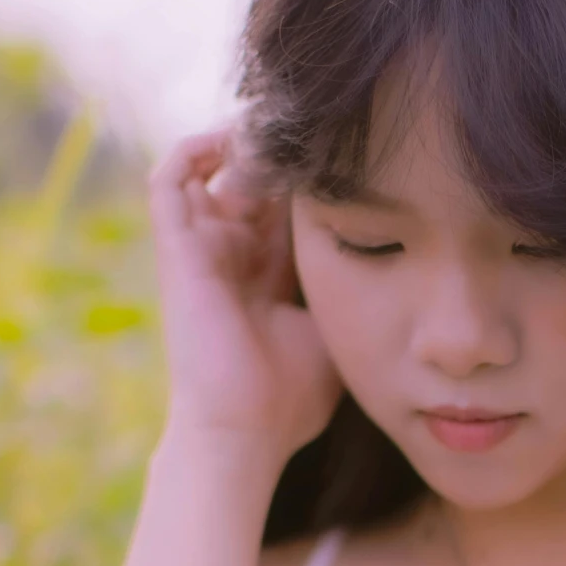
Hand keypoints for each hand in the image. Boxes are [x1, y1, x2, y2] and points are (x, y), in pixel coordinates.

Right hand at [147, 127, 340, 457]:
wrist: (245, 431)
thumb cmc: (291, 398)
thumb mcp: (336, 328)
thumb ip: (351, 286)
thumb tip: (395, 258)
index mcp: (266, 273)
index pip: (283, 204)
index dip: (308, 176)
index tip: (350, 155)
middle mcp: (231, 254)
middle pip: (250, 177)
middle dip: (281, 153)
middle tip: (319, 135)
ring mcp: (201, 248)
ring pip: (210, 167)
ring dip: (242, 145)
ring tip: (280, 138)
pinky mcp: (177, 248)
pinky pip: (170, 176)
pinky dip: (198, 147)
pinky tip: (240, 141)